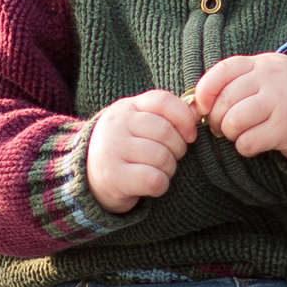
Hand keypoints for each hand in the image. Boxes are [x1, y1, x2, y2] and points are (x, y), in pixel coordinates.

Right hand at [85, 89, 198, 213]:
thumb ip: (166, 116)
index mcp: (127, 107)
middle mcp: (117, 124)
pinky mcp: (113, 176)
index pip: (163, 101)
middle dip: (178, 148)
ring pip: (162, 157)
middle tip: (172, 157)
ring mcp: (112, 149)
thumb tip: (197, 111)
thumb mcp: (140, 124)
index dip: (184, 118)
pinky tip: (153, 185)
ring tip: (160, 170)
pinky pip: (153, 179)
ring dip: (169, 169)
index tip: (190, 135)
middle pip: (165, 132)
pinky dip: (161, 185)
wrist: (88, 176)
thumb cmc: (125, 148)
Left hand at [196, 52, 286, 161]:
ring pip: (233, 122)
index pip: (223, 71)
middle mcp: (271, 79)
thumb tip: (198, 104)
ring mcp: (280, 103)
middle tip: (222, 127)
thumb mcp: (266, 78)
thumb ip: (237, 83)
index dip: (205, 91)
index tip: (203, 107)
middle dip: (216, 119)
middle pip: (224, 100)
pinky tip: (256, 143)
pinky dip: (245, 147)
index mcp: (262, 64)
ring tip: (241, 134)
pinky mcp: (286, 129)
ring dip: (230, 134)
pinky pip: (248, 142)